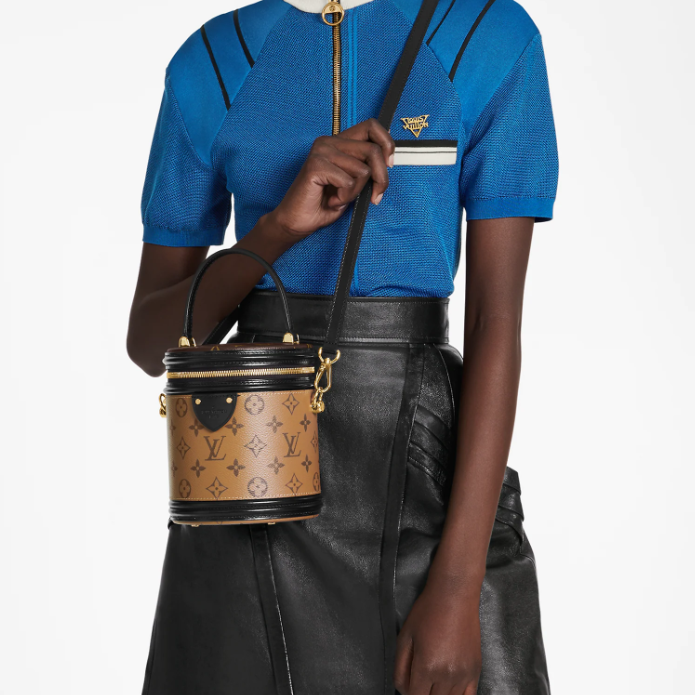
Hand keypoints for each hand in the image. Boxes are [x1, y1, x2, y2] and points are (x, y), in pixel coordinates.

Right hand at [270, 118, 394, 239]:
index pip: (371, 126)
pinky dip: (345, 197)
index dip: (387, 143)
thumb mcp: (352, 184)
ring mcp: (321, 151)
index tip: (390, 164)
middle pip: (373, 150)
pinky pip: (349, 182)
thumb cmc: (323, 204)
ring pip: (363, 170)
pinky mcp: (316, 165)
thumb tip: (388, 162)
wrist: (296, 221)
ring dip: (356, 192)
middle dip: (380, 178)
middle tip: (375, 196)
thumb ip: (365, 169)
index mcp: (338, 142)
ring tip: (339, 198)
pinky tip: (331, 200)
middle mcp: (329, 141)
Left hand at [394, 580, 481, 694]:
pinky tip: (449, 689)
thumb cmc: (427, 611)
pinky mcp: (476, 671)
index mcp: (426, 666)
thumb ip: (400, 668)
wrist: (454, 595)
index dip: (408, 692)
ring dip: (438, 694)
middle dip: (422, 692)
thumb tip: (403, 690)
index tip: (408, 682)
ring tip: (432, 679)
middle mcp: (447, 675)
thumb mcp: (405, 636)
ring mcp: (464, 675)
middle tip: (419, 678)